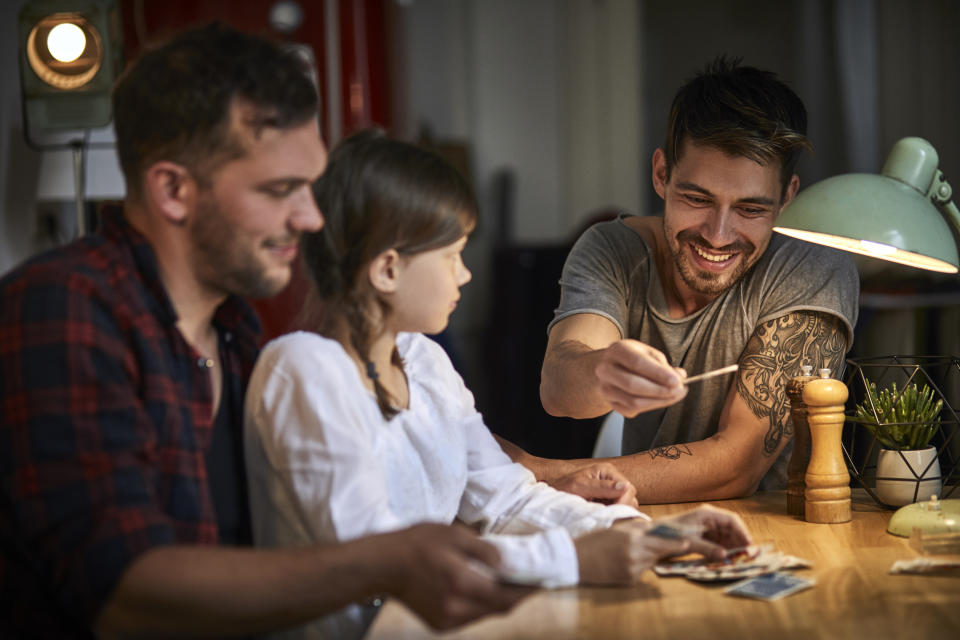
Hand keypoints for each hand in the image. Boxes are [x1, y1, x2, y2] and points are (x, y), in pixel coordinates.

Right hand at [384, 523, 532, 629]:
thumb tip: (507, 563)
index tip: (543, 580)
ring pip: (486, 614)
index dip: (527, 591)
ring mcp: (447, 620)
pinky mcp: (440, 624)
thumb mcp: (452, 534)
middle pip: (499, 609)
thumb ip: (483, 550)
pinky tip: (485, 588)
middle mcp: (456, 608)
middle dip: (517, 595)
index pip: (506, 597)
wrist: (383, 566)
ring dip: (500, 600)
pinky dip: (483, 604)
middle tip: (531, 580)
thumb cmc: (417, 544)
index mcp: (461, 584)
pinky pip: (471, 616)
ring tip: (510, 582)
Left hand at [548, 462, 638, 508]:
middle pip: (630, 496)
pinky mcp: (607, 500)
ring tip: (601, 513)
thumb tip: (625, 487)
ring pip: (626, 504)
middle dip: (621, 507)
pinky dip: (612, 513)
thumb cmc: (563, 487)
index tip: (612, 512)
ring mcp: (611, 490)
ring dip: (616, 511)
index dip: (623, 502)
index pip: (628, 488)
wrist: (552, 493)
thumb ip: (603, 487)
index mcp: (607, 471)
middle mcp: (612, 479)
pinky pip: (618, 509)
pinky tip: (600, 514)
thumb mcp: (580, 486)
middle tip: (606, 514)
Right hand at [574, 524, 689, 584]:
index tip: (688, 541)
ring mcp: (633, 568)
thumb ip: (637, 530)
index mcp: (631, 536)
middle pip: (661, 551)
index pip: (661, 538)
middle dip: (671, 549)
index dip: (676, 541)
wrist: (574, 559)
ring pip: (651, 561)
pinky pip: (641, 572)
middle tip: (685, 546)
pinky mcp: (629, 580)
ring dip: (649, 557)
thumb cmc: (593, 541)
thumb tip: (655, 528)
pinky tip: (621, 563)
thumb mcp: (616, 530)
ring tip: (629, 551)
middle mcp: (635, 552)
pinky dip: (637, 567)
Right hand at [594, 339, 686, 416]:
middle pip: (632, 384)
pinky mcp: (609, 402)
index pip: (637, 363)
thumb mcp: (648, 353)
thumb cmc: (633, 358)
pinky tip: (660, 400)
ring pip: (633, 401)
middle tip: (679, 391)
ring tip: (674, 396)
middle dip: (660, 390)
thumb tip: (680, 376)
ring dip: (658, 401)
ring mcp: (605, 387)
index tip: (677, 381)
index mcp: (617, 350)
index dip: (658, 373)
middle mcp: (605, 369)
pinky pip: (631, 410)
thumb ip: (663, 365)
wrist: (611, 367)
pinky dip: (650, 407)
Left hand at [652, 504, 752, 560]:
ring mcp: (708, 527)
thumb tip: (725, 555)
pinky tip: (727, 558)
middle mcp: (710, 519)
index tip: (748, 544)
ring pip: (726, 536)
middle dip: (739, 541)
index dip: (742, 532)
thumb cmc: (672, 534)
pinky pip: (719, 542)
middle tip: (746, 555)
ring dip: (732, 547)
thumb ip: (708, 548)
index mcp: (707, 514)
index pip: (731, 520)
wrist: (656, 536)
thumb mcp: (690, 542)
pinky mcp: (705, 536)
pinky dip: (724, 550)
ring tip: (738, 559)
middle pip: (731, 528)